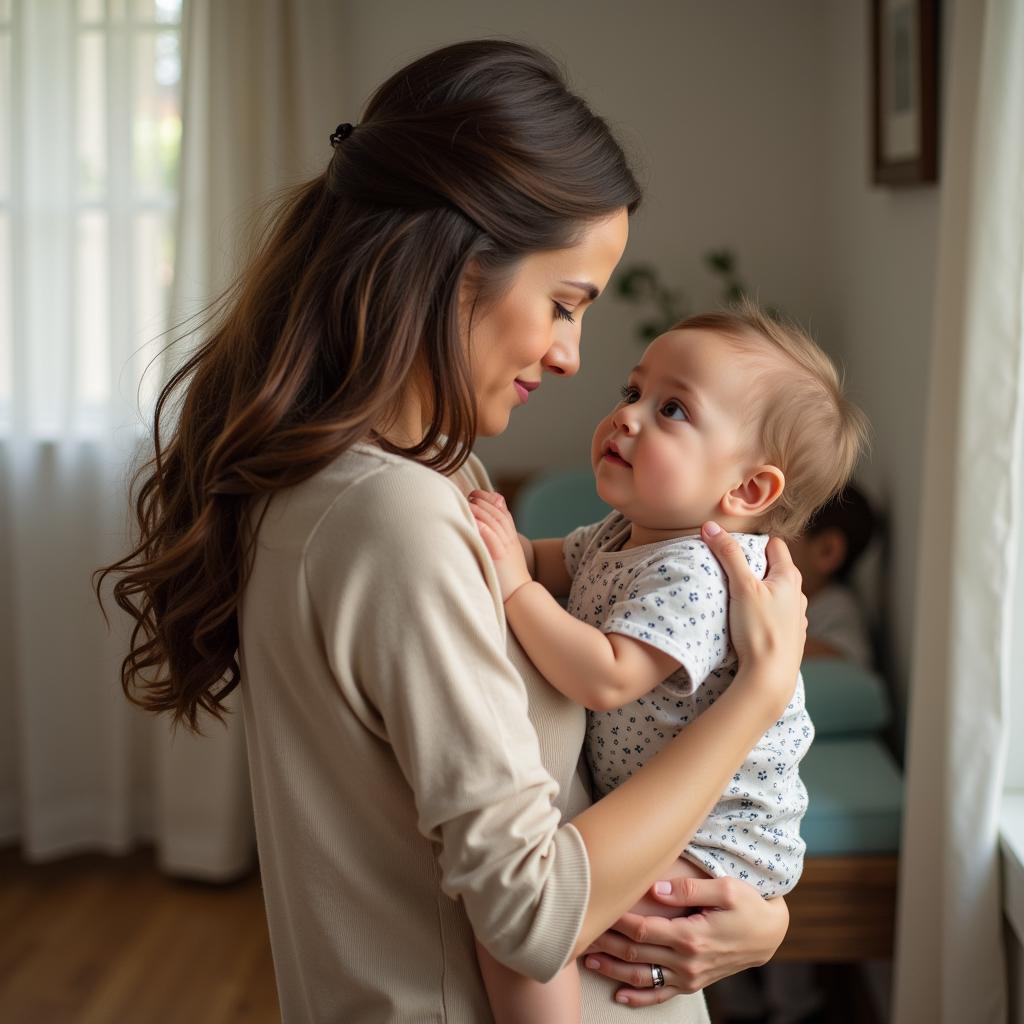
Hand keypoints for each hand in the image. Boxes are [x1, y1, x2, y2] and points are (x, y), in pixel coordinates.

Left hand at [468, 490, 531, 601]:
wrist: (521, 596)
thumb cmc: (509, 580)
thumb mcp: (506, 556)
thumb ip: (496, 542)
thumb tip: (480, 532)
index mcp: (511, 539)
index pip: (503, 513)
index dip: (491, 500)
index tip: (477, 494)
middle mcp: (510, 541)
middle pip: (499, 514)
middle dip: (485, 502)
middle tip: (471, 495)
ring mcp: (507, 549)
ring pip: (496, 524)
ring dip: (482, 512)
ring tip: (469, 503)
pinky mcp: (501, 560)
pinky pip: (495, 542)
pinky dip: (486, 531)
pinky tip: (477, 524)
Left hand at [582, 875, 789, 1005]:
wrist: (769, 934)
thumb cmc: (747, 904)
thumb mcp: (725, 889)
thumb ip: (687, 888)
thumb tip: (654, 887)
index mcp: (691, 936)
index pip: (641, 929)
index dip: (614, 920)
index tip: (593, 908)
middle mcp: (687, 961)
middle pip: (635, 953)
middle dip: (605, 943)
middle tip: (577, 934)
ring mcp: (689, 976)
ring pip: (643, 976)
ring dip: (613, 970)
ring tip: (587, 961)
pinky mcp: (692, 982)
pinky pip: (662, 995)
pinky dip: (639, 998)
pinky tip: (619, 996)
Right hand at [701, 522, 806, 715]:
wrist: (770, 677)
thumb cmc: (759, 630)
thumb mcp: (741, 587)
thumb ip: (728, 555)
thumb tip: (710, 527)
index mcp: (789, 577)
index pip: (774, 544)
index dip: (754, 543)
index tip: (732, 549)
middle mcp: (798, 595)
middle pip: (773, 569)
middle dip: (753, 567)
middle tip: (728, 572)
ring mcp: (795, 617)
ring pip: (775, 593)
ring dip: (758, 591)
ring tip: (736, 598)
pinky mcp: (788, 636)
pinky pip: (774, 615)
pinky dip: (762, 612)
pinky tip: (748, 622)